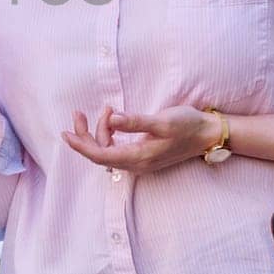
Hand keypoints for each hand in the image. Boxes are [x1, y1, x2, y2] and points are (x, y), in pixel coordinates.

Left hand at [62, 105, 220, 175]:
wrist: (208, 135)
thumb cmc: (187, 125)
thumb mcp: (163, 121)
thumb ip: (136, 121)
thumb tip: (113, 118)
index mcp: (139, 157)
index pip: (100, 155)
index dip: (81, 145)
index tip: (66, 133)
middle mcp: (136, 164)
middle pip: (100, 153)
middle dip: (86, 134)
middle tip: (78, 113)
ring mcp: (140, 161)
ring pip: (108, 149)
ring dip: (100, 130)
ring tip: (108, 108)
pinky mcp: (143, 155)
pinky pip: (117, 147)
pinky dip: (110, 133)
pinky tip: (114, 119)